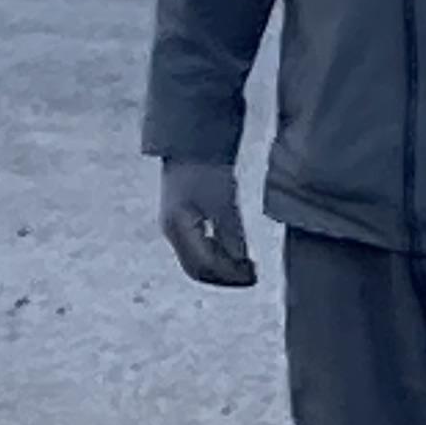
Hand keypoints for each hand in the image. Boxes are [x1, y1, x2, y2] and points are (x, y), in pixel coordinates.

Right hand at [159, 157, 255, 288]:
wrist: (191, 148)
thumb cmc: (209, 171)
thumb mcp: (225, 203)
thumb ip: (232, 235)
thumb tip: (242, 264)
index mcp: (179, 226)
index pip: (204, 265)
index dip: (230, 274)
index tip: (254, 275)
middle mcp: (171, 232)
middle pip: (197, 270)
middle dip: (226, 276)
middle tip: (253, 276)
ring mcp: (173, 230)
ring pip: (196, 264)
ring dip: (221, 269)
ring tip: (248, 267)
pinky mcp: (180, 225)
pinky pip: (195, 252)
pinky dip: (216, 258)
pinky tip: (236, 256)